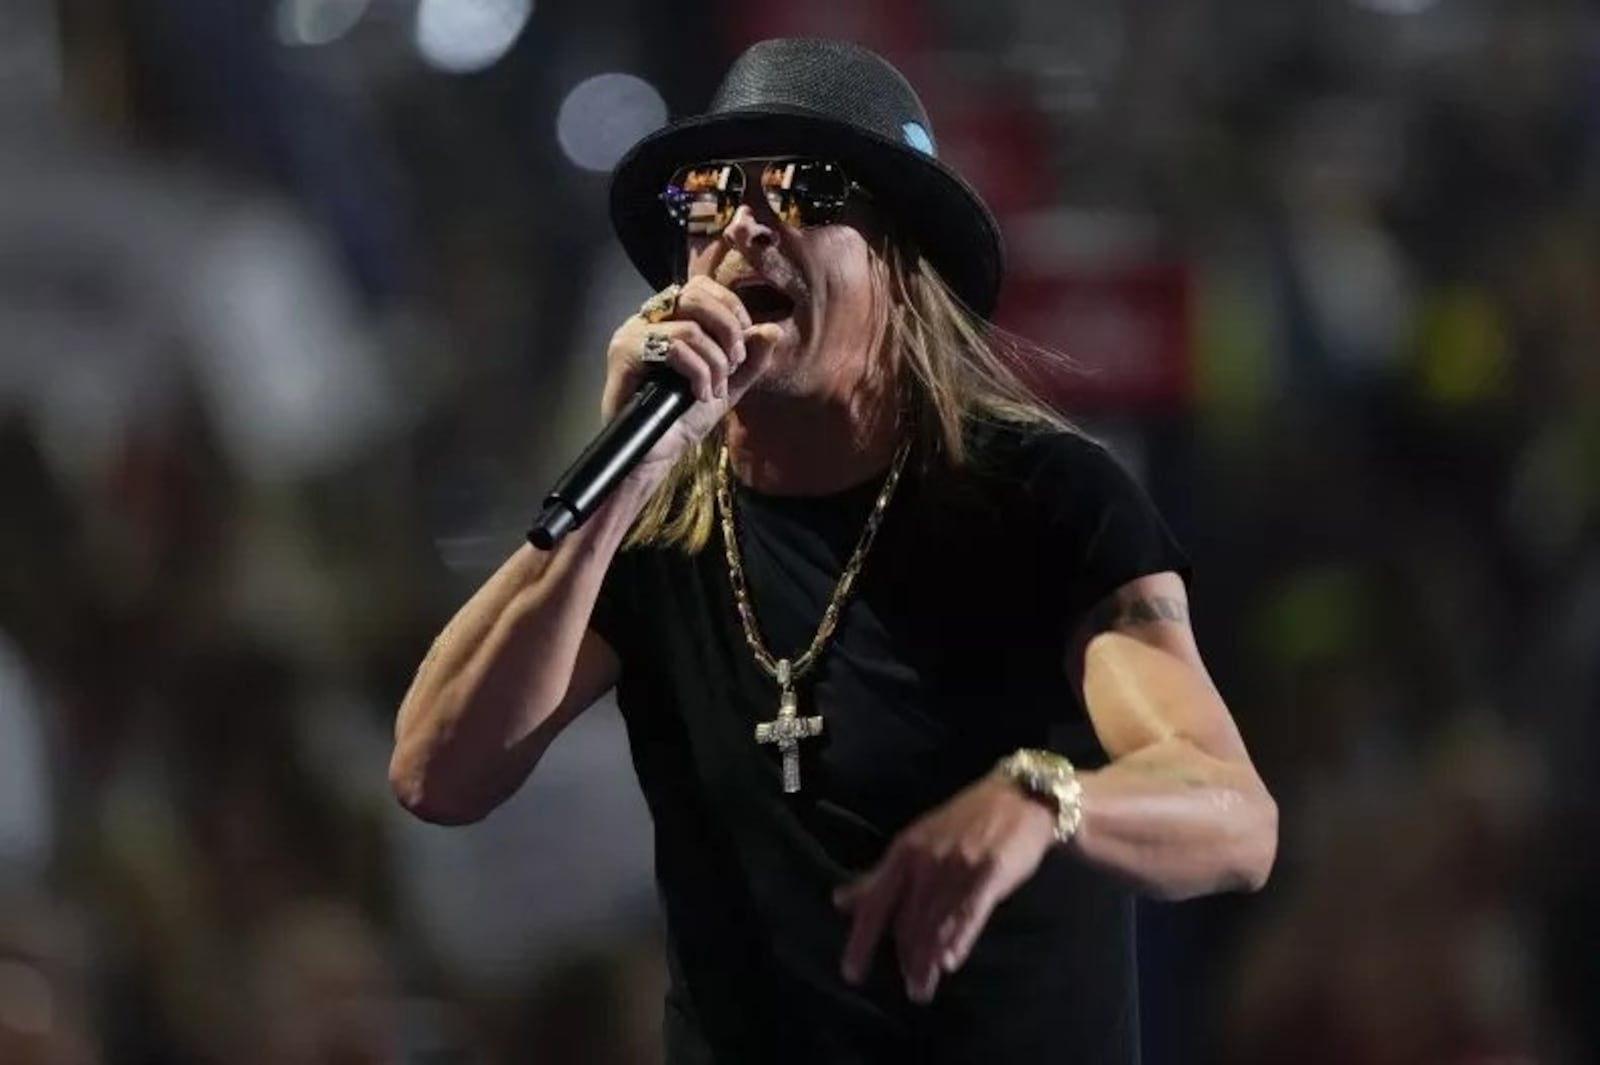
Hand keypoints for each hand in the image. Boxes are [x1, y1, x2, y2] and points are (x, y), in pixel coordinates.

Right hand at [601, 276, 778, 471]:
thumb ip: (751, 359)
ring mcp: (634, 333)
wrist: (655, 453)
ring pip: (690, 327)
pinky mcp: (625, 352)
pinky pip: (674, 347)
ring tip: (715, 388)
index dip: (731, 310)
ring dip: (715, 362)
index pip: (703, 287)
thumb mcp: (728, 386)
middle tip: (734, 363)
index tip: (741, 348)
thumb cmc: (684, 417)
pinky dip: (698, 372)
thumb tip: (773, 329)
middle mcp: (649, 319)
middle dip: (728, 330)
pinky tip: (699, 395)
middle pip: (696, 296)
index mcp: (671, 318)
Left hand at [833, 772, 1058, 1003]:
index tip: (852, 973)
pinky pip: (969, 912)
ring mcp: (957, 866)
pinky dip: (957, 939)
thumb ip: (881, 876)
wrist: (1017, 795)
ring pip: (934, 922)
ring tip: (922, 989)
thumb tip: (840, 901)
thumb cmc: (964, 820)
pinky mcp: (990, 873)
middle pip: (907, 920)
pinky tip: (950, 963)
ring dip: (927, 960)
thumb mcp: (916, 842)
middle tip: (910, 991)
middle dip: (904, 959)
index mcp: (904, 853)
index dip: (861, 939)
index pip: (875, 902)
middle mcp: (925, 861)